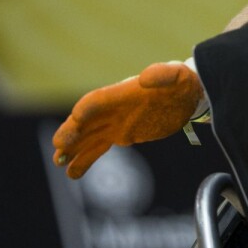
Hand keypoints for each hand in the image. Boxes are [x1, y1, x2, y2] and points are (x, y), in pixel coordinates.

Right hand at [52, 60, 204, 178]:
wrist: (189, 95)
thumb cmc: (182, 82)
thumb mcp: (178, 75)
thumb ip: (163, 74)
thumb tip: (145, 78)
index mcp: (124, 92)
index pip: (99, 100)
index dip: (88, 108)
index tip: (77, 118)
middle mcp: (114, 108)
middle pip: (86, 120)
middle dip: (72, 131)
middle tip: (59, 146)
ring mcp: (116, 122)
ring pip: (87, 137)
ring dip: (72, 148)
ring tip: (59, 161)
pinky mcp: (123, 135)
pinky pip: (99, 147)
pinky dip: (85, 159)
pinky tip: (72, 173)